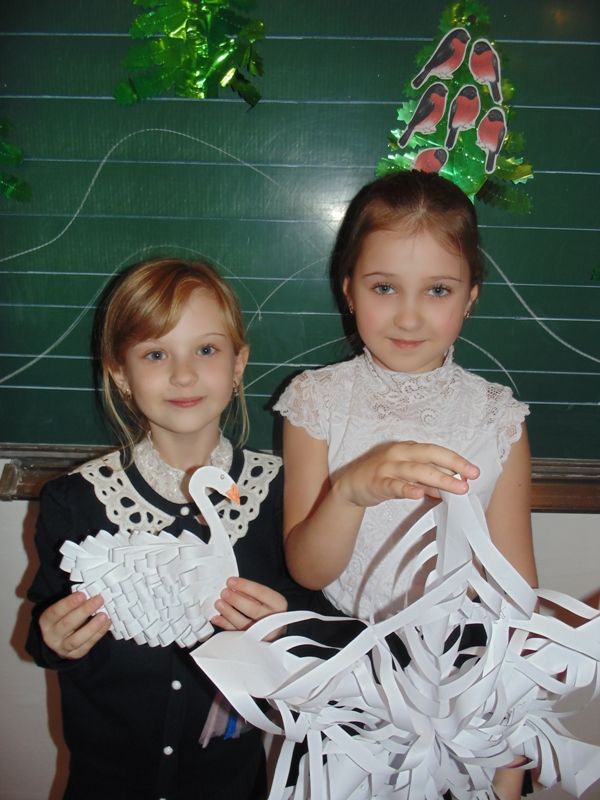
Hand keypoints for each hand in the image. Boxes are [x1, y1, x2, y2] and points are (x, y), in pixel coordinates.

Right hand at [39, 592, 110, 658]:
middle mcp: (52, 636)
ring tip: (104, 615)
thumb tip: (90, 590)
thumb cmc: (63, 618)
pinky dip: (98, 634)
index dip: (68, 603)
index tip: (82, 595)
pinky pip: (87, 645)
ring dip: (92, 627)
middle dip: (84, 611)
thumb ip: (72, 602)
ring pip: (76, 640)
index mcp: (46, 621)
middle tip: (98, 600)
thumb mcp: (61, 609)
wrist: (58, 641)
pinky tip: (107, 623)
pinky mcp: (75, 655)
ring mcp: (62, 648)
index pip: (55, 612)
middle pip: (67, 625)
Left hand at [211, 577, 287, 640]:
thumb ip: (252, 592)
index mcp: (278, 604)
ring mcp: (263, 632)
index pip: (261, 592)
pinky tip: (218, 618)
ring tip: (219, 603)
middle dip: (236, 600)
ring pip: (244, 623)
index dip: (244, 586)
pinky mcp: (252, 641)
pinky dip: (225, 625)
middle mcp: (273, 619)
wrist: (274, 628)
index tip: (231, 581)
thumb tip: (233, 587)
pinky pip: (236, 633)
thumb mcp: (266, 597)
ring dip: (229, 612)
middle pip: (253, 610)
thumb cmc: (268, 609)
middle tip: (224, 593)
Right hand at [335, 441, 478, 507]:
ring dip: (438, 478)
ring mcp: (386, 467)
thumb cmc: (382, 475)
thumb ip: (429, 479)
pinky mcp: (376, 482)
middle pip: (429, 456)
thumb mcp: (407, 475)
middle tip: (470, 478)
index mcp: (407, 449)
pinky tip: (419, 493)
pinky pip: (393, 485)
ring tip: (456, 488)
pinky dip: (406, 488)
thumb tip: (453, 485)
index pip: (435, 451)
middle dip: (452, 465)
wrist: (350, 484)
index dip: (455, 460)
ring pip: (415, 471)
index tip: (473, 471)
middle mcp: (398, 454)